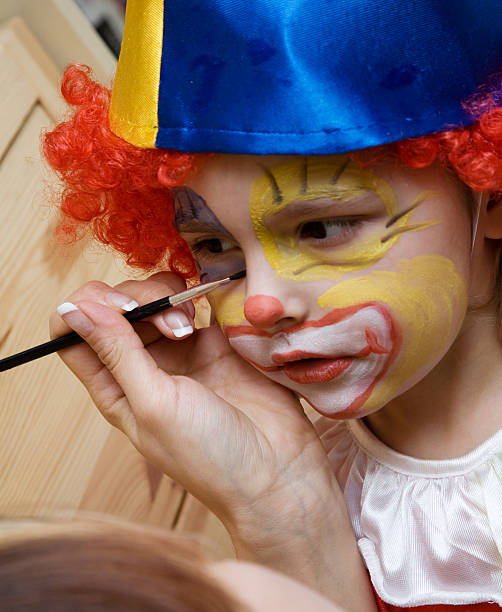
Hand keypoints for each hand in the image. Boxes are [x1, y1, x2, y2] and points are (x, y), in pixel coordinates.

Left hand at [50, 271, 375, 608]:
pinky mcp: (217, 342)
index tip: (120, 309)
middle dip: (140, 301)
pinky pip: (199, 302)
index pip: (73, 333)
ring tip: (194, 326)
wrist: (276, 470)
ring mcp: (181, 351)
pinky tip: (210, 308)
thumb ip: (116, 351)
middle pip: (117, 306)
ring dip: (169, 298)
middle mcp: (142, 364)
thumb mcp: (153, 403)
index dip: (87, 308)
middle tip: (174, 326)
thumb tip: (71, 309)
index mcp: (114, 386)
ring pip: (156, 298)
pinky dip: (200, 294)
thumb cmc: (208, 453)